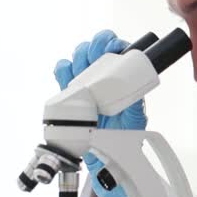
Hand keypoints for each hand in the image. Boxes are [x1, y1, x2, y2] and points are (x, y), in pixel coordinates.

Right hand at [53, 30, 148, 196]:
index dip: (111, 42)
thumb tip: (134, 94)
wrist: (105, 153)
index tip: (113, 48)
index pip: (115, 48)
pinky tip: (68, 81)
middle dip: (92, 48)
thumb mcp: (135, 119)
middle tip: (95, 61)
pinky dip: (62, 72)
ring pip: (76, 56)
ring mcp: (84, 81)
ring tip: (82, 75)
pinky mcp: (69, 92)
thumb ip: (135, 106)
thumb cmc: (123, 133)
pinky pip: (61, 72)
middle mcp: (101, 74)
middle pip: (92, 48)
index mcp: (120, 76)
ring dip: (78, 59)